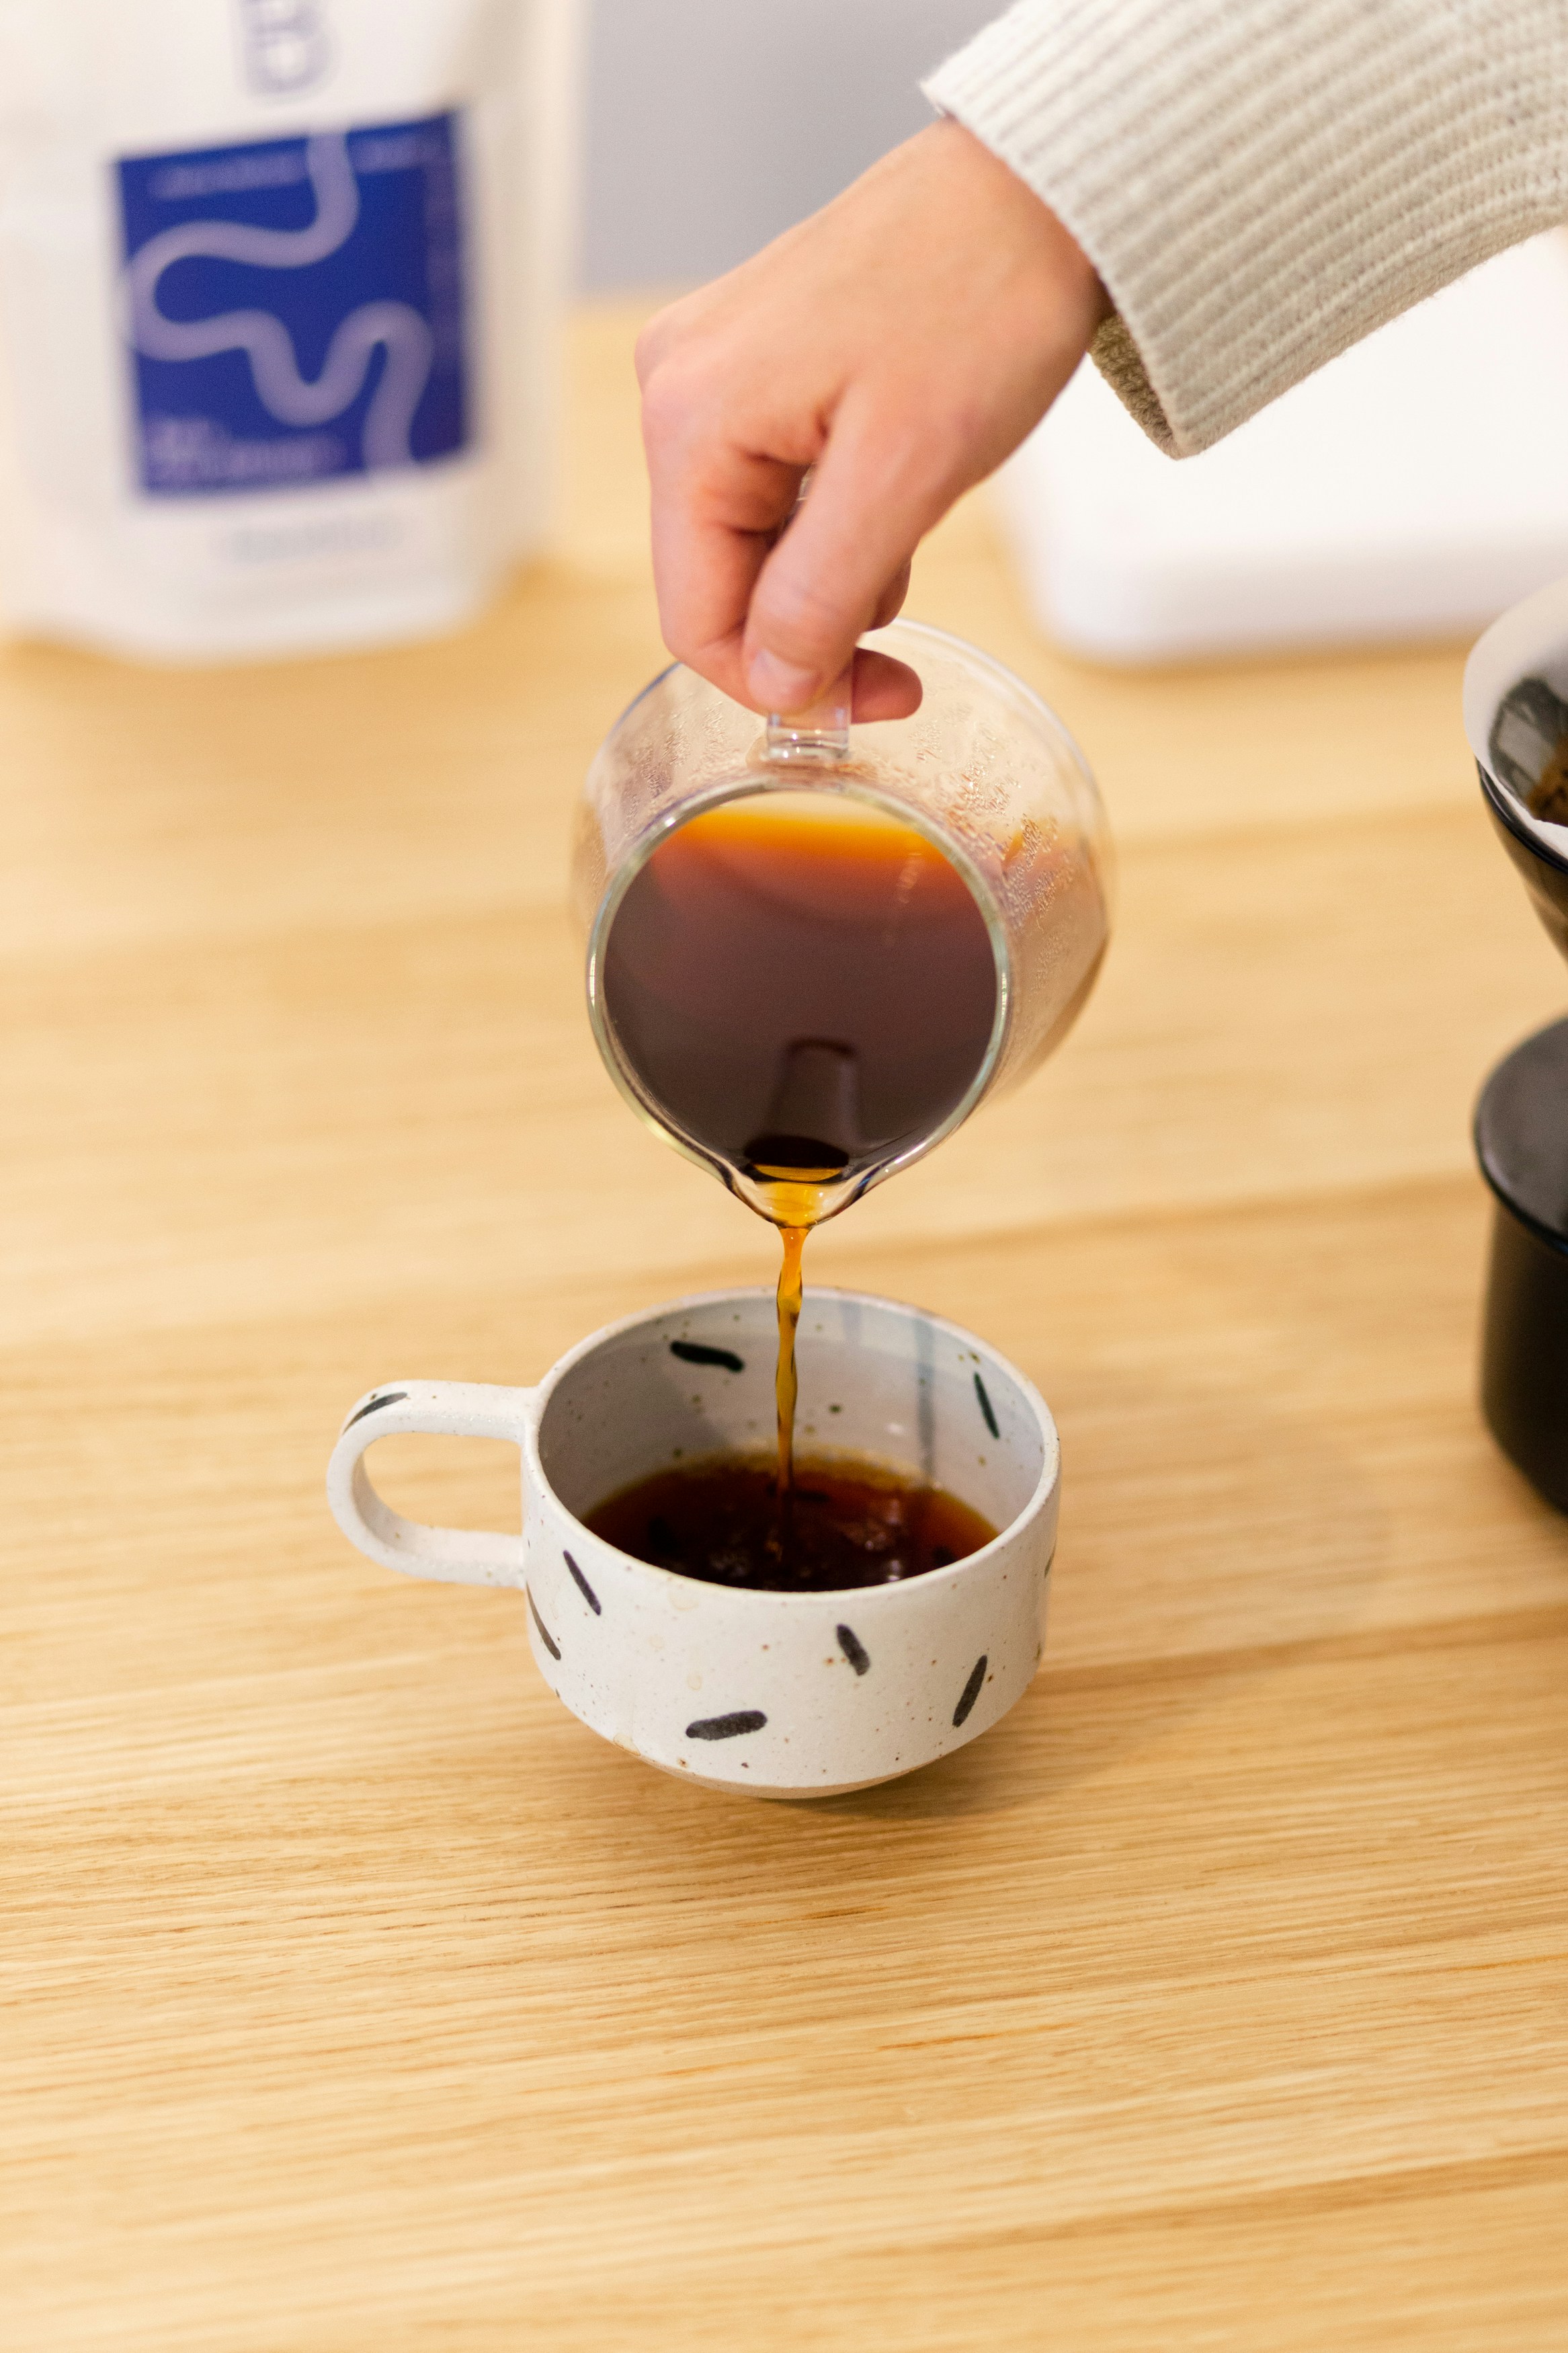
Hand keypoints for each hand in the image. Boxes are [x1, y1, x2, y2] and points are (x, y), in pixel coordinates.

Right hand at [636, 119, 1108, 720]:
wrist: (1042, 186)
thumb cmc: (980, 300)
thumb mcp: (903, 477)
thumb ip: (821, 596)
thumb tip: (776, 684)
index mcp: (692, 423)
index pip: (696, 619)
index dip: (783, 685)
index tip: (880, 699)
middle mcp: (681, 393)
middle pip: (720, 583)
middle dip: (814, 629)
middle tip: (909, 651)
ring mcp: (720, 372)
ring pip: (755, 542)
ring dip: (837, 575)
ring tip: (918, 526)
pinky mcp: (767, 364)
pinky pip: (781, 488)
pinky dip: (843, 520)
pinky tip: (903, 488)